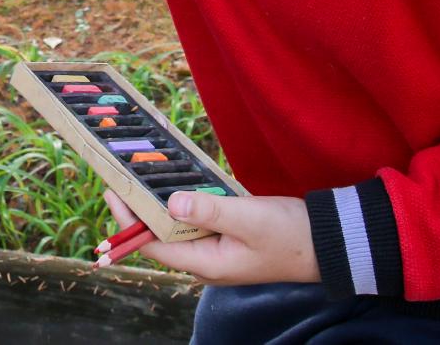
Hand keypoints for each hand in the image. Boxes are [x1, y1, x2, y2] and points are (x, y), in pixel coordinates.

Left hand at [101, 187, 320, 286]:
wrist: (327, 242)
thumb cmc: (289, 234)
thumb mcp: (247, 218)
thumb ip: (208, 211)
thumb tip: (169, 205)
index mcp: (206, 263)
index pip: (153, 245)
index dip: (129, 221)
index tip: (112, 192)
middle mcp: (206, 260)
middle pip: (160, 236)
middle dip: (140, 208)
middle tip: (122, 176)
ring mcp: (217, 249)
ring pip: (178, 225)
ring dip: (161, 203)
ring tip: (142, 175)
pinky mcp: (228, 235)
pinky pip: (197, 219)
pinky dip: (185, 202)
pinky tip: (177, 181)